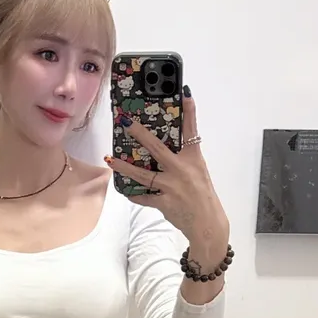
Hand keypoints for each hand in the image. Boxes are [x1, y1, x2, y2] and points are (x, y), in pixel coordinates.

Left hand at [106, 90, 229, 256]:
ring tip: (110, 159)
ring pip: (143, 174)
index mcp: (194, 159)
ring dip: (124, 166)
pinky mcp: (164, 203)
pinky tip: (125, 190)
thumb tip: (162, 149)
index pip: (191, 130)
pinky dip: (135, 194)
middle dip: (140, 134)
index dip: (189, 111)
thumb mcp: (198, 171)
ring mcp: (172, 187)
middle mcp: (182, 170)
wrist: (208, 224)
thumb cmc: (203, 196)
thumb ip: (183, 158)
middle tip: (126, 122)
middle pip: (157, 148)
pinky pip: (144, 197)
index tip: (184, 92)